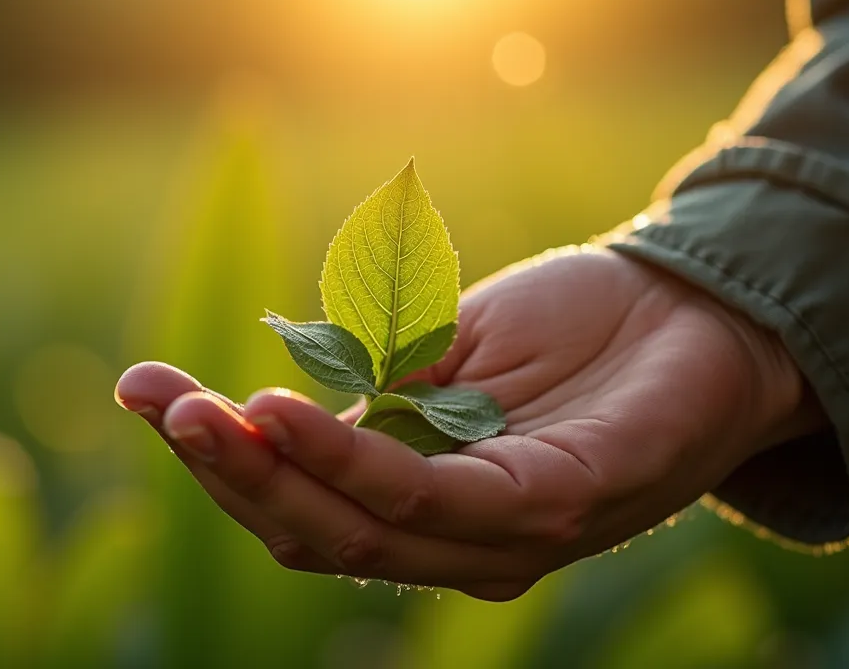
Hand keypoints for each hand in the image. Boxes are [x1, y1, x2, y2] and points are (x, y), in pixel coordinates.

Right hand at [115, 246, 818, 600]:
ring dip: (266, 473)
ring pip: (356, 532)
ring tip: (199, 413)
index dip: (218, 461)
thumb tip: (261, 411)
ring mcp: (507, 536)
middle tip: (156, 405)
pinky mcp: (558, 503)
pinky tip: (284, 413)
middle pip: (312, 535)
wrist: (707, 305)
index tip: (142, 392)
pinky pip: (432, 498)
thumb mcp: (445, 358)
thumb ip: (366, 398)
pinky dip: (348, 461)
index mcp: (426, 509)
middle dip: (223, 475)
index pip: (302, 508)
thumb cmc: (576, 336)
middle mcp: (458, 543)